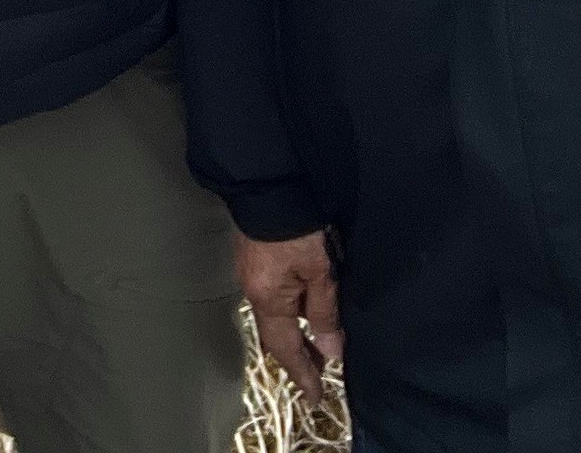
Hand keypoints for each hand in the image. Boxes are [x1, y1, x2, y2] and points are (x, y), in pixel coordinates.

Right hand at [236, 228, 342, 407]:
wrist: (268, 185)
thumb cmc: (298, 229)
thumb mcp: (320, 271)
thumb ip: (324, 313)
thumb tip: (331, 352)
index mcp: (269, 300)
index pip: (286, 349)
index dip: (302, 374)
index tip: (316, 396)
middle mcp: (254, 292)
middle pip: (276, 336)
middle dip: (298, 355)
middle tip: (323, 368)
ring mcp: (249, 275)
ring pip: (274, 316)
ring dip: (295, 333)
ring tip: (318, 341)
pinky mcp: (251, 259)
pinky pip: (270, 298)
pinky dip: (288, 312)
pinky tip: (303, 308)